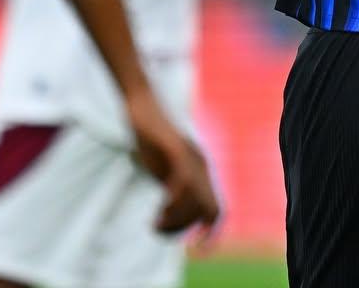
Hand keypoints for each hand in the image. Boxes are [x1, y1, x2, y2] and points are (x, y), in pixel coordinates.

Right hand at [126, 85, 219, 237]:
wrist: (142, 108)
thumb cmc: (152, 140)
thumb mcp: (166, 170)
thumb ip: (174, 188)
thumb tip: (174, 215)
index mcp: (201, 171)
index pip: (216, 210)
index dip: (210, 233)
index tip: (196, 249)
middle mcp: (201, 165)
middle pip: (210, 211)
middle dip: (185, 228)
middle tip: (160, 228)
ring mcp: (190, 157)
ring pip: (196, 201)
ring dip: (176, 220)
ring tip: (156, 223)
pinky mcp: (175, 149)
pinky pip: (183, 182)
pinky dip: (173, 203)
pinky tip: (157, 211)